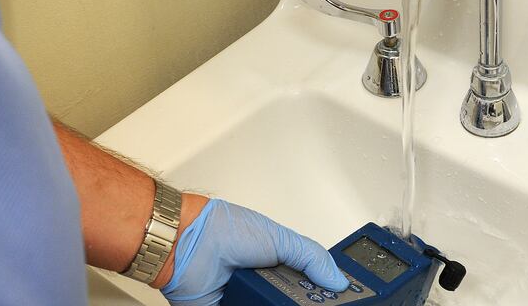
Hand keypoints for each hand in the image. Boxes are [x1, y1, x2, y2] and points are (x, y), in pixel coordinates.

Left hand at [159, 199, 348, 304]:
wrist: (186, 244)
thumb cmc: (225, 229)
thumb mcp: (280, 238)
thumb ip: (312, 257)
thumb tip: (338, 280)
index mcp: (281, 264)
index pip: (313, 285)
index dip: (327, 293)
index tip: (341, 298)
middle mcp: (266, 285)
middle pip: (295, 303)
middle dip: (309, 303)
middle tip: (315, 303)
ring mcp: (248, 301)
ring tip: (278, 300)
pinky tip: (260, 305)